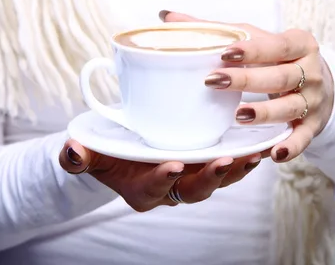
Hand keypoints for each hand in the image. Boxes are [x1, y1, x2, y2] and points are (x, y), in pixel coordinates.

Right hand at [58, 139, 261, 210]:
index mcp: (143, 189)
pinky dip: (247, 157)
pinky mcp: (209, 164)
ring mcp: (193, 177)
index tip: (171, 165)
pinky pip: (231, 165)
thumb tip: (71, 151)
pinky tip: (263, 145)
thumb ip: (82, 155)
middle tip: (223, 161)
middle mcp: (172, 188)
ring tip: (253, 155)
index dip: (161, 180)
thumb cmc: (111, 152)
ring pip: (219, 180)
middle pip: (194, 190)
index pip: (153, 190)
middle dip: (210, 178)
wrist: (129, 151)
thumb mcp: (93, 152)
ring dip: (237, 169)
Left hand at [162, 11, 334, 162]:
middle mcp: (311, 72)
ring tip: (239, 114)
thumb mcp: (259, 40)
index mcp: (299, 44)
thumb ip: (218, 30)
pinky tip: (275, 153)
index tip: (225, 52)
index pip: (276, 45)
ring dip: (265, 112)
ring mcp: (313, 101)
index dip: (253, 50)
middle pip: (280, 76)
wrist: (322, 83)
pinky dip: (291, 146)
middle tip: (214, 82)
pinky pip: (304, 138)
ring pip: (290, 107)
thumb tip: (168, 16)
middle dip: (248, 80)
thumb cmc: (280, 58)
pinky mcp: (313, 125)